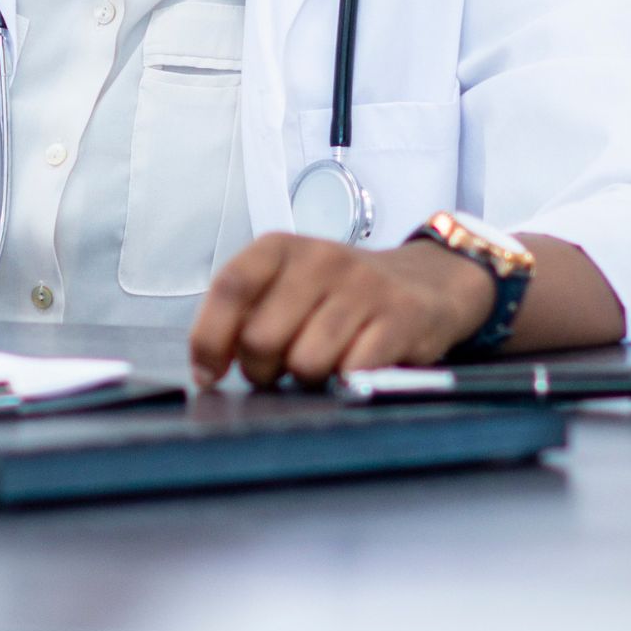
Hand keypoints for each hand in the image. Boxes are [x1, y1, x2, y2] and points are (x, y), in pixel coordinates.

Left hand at [189, 234, 496, 388]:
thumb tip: (205, 370)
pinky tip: (353, 368)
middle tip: (280, 367)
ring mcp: (363, 287)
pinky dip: (346, 382)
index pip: (229, 288)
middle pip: (261, 338)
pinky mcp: (400, 317)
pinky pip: (352, 371)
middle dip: (262, 369)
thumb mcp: (285, 286)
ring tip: (321, 363)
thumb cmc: (338, 295)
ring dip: (306, 379)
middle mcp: (320, 259)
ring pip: (305, 362)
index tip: (208, 372)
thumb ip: (242, 316)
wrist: (425, 283)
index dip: (209, 338)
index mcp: (280, 248)